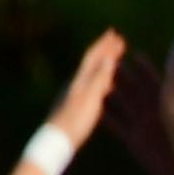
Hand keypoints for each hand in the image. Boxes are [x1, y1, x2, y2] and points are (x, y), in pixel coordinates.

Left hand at [42, 32, 117, 156]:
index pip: (94, 57)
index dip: (105, 45)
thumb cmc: (75, 120)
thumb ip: (100, 77)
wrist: (57, 140)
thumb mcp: (90, 97)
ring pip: (91, 75)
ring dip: (104, 66)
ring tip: (114, 62)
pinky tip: (105, 90)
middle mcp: (76, 85)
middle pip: (92, 63)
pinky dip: (102, 82)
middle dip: (105, 51)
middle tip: (116, 41)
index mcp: (81, 81)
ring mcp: (74, 95)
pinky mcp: (75, 107)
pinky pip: (92, 88)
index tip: (116, 34)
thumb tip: (110, 57)